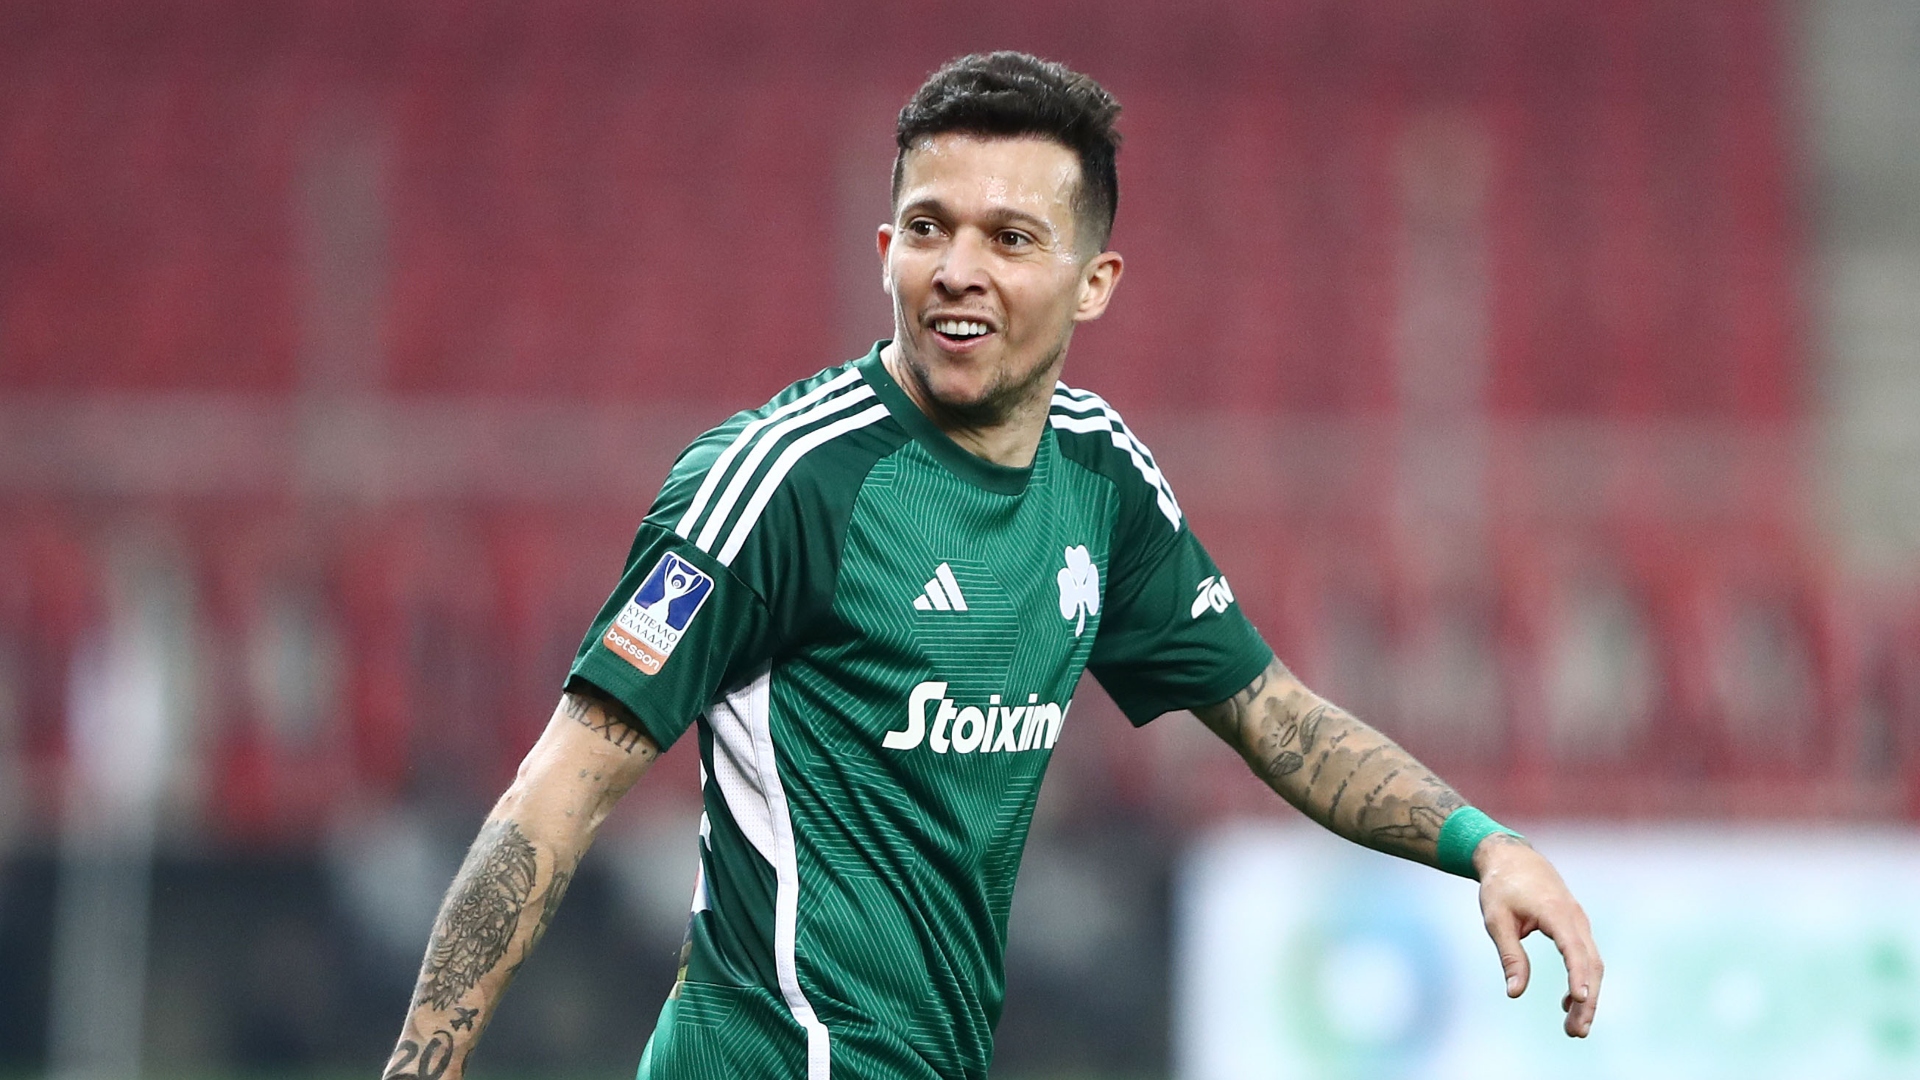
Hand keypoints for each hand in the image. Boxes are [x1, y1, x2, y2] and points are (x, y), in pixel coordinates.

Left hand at [1473, 834, 1602, 1036]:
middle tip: (1576, 1032)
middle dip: (1587, 999)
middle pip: (1590, 963)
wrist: (1512, 857)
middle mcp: (1574, 917)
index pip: (1573, 949)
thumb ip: (1510, 956)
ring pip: (1592, 963)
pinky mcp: (1576, 926)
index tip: (1577, 1000)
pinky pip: (1585, 957)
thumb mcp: (1497, 921)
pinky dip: (1581, 980)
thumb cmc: (1500, 887)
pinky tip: (1567, 1003)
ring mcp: (1579, 921)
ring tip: (1574, 1027)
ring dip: (1587, 995)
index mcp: (1555, 912)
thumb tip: (1515, 992)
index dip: (1577, 975)